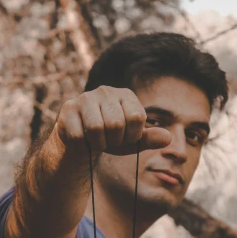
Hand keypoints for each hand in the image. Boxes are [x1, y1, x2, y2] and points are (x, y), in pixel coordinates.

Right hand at [52, 85, 171, 159]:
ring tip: (97, 141)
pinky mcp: (68, 109)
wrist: (80, 144)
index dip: (133, 136)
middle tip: (109, 141)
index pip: (136, 118)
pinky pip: (79, 135)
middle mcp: (105, 91)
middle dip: (115, 141)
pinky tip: (83, 140)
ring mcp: (85, 98)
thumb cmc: (110, 140)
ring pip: (96, 128)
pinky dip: (83, 145)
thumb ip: (149, 139)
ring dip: (99, 144)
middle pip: (116, 123)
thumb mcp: (132, 141)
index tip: (126, 138)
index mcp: (125, 95)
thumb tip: (168, 138)